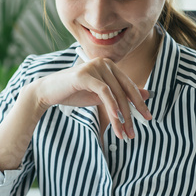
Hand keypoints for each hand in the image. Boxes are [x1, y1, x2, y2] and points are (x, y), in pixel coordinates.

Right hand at [29, 57, 151, 138]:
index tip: (147, 118)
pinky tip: (115, 119)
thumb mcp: (101, 96)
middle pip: (125, 90)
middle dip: (132, 113)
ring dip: (121, 116)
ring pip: (116, 94)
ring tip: (123, 133)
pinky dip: (111, 106)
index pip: (129, 86)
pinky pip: (104, 91)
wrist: (49, 92)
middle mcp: (104, 63)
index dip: (139, 103)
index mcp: (110, 66)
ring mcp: (95, 66)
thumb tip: (147, 95)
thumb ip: (121, 94)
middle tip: (134, 132)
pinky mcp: (85, 74)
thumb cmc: (74, 93)